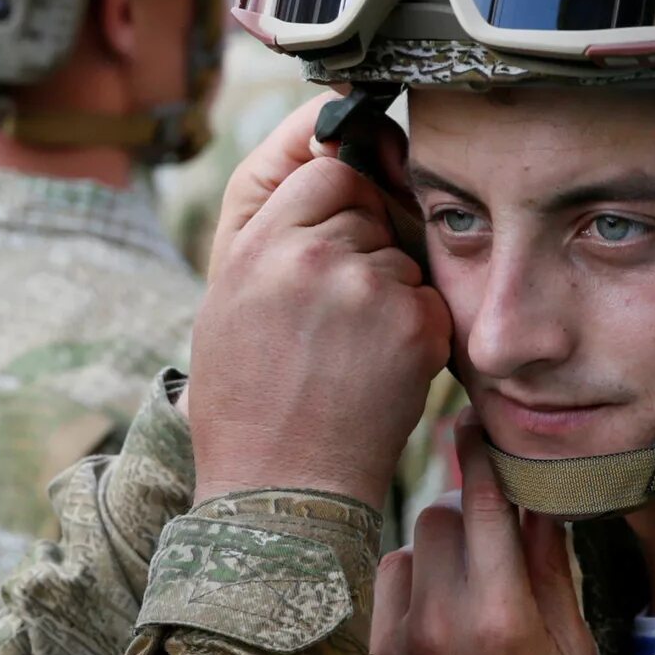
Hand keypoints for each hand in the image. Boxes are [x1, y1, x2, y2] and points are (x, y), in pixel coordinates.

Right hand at [190, 111, 448, 508]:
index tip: (325, 249)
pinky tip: (376, 369)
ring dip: (388, 294)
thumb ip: (272, 234)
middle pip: (369, 211)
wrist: (280, 488)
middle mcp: (314, 257)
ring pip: (401, 258)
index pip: (327, 174)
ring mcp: (369, 291)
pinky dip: (413, 330)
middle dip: (361, 251)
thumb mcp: (227, 304)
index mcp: (261, 245)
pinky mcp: (415, 327)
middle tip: (330, 318)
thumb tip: (329, 166)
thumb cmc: (247, 401)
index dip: (334, 206)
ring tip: (347, 353)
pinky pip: (427, 299)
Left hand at [369, 435, 597, 654]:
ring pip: (401, 555)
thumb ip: (548, 575)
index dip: (479, 456)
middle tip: (483, 544)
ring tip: (456, 604)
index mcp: (503, 617)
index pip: (484, 505)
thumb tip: (536, 502)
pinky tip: (426, 638)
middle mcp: (440, 624)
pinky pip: (376, 602)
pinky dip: (401, 603)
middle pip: (436, 518)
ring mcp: (393, 649)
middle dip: (463, 518)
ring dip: (429, 563)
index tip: (472, 421)